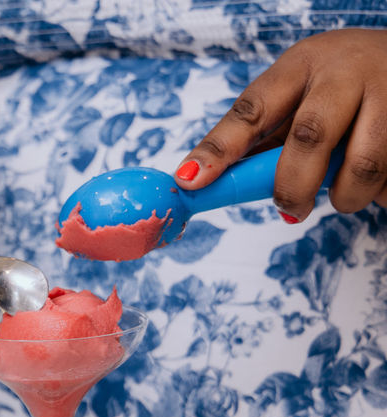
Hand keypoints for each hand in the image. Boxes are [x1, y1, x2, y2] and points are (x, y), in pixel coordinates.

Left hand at [173, 28, 386, 221]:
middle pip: (309, 136)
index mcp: (301, 65)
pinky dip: (380, 192)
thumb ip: (261, 138)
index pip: (252, 110)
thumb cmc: (339, 87)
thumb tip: (205, 182)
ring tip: (342, 194)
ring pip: (361, 164)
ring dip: (345, 195)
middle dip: (292, 185)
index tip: (190, 181)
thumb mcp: (298, 96)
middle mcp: (345, 71)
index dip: (218, 149)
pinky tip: (379, 180)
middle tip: (289, 209)